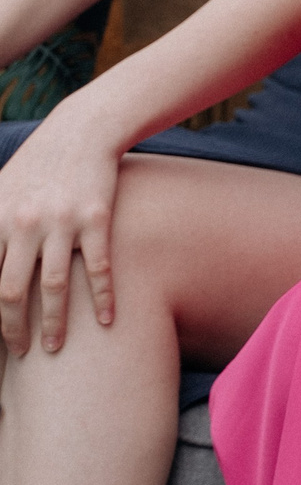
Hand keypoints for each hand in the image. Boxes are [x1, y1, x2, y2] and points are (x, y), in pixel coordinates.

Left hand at [0, 111, 122, 354]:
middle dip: (13, 329)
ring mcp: (62, 221)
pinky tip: (106, 319)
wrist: (82, 132)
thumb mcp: (0, 193)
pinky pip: (98, 266)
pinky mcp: (96, 218)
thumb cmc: (36, 168)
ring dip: (54, 322)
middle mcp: (24, 223)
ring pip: (54, 285)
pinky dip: (103, 297)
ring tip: (55, 348)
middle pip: (11, 291)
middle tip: (20, 351)